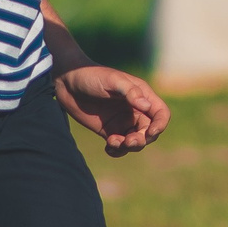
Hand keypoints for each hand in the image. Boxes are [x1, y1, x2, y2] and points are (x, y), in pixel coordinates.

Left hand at [53, 65, 170, 156]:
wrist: (67, 81)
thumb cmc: (91, 75)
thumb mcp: (112, 80)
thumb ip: (130, 91)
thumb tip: (146, 106)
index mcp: (141, 95)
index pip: (160, 114)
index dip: (160, 125)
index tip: (150, 132)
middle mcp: (135, 110)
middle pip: (149, 131)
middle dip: (142, 139)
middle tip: (128, 141)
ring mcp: (122, 121)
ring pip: (135, 141)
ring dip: (129, 146)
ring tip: (113, 142)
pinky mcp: (109, 130)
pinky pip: (119, 146)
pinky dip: (117, 151)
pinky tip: (108, 148)